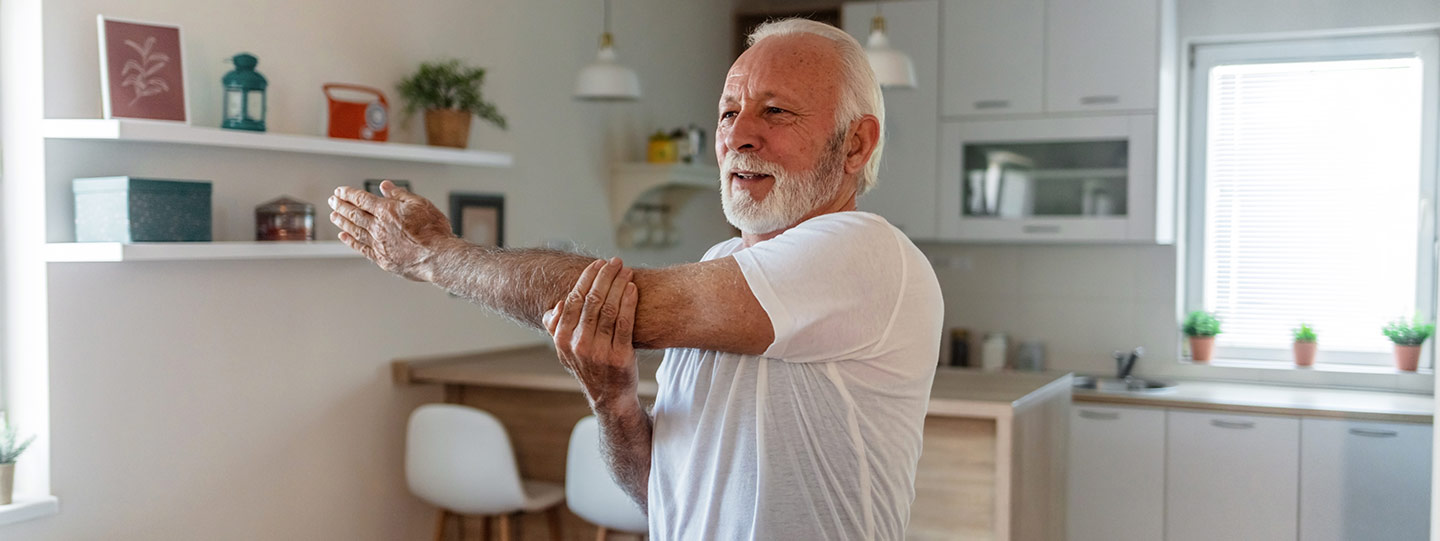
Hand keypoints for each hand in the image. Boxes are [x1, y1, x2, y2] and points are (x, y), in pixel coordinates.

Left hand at [328, 180, 456, 281]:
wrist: (438, 257)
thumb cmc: (433, 231)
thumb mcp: (420, 204)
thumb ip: (400, 195)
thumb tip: (385, 186)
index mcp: (386, 211)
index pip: (361, 199)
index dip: (348, 194)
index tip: (340, 191)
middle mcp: (378, 227)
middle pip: (354, 214)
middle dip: (341, 206)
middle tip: (332, 201)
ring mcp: (378, 244)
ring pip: (354, 230)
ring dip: (342, 222)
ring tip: (334, 216)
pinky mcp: (382, 259)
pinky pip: (361, 248)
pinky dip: (350, 242)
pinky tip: (344, 237)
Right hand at [544, 257, 639, 408]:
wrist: (609, 397)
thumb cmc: (589, 367)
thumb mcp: (566, 351)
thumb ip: (557, 328)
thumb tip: (556, 306)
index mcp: (562, 339)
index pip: (573, 300)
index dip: (587, 279)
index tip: (598, 265)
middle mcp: (578, 345)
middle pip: (592, 301)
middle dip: (605, 276)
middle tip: (615, 262)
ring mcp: (599, 352)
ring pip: (610, 309)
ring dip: (619, 285)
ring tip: (626, 271)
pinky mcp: (619, 357)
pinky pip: (625, 323)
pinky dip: (629, 303)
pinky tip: (633, 289)